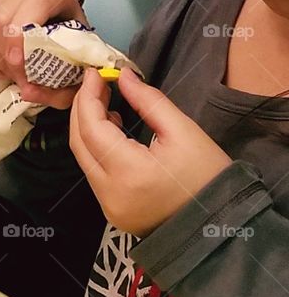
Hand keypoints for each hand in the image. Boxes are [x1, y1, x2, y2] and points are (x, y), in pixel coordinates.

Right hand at [0, 0, 87, 108]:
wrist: (63, 28)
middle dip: (7, 59)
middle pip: (0, 23)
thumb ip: (62, 83)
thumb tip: (28, 92)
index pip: (29, 7)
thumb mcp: (78, 60)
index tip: (19, 65)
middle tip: (21, 79)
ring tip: (12, 74)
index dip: (19, 39)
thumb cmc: (70, 39)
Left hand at [69, 69, 232, 236]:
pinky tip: (110, 132)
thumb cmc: (207, 175)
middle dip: (81, 110)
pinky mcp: (110, 210)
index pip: (92, 129)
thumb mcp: (184, 131)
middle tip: (94, 84)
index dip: (88, 98)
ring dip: (87, 129)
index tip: (93, 73)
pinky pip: (94, 174)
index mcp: (129, 172)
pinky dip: (96, 149)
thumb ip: (150, 102)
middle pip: (79, 144)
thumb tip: (123, 76)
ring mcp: (106, 205)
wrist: (217, 223)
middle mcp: (109, 192)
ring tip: (104, 103)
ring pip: (83, 159)